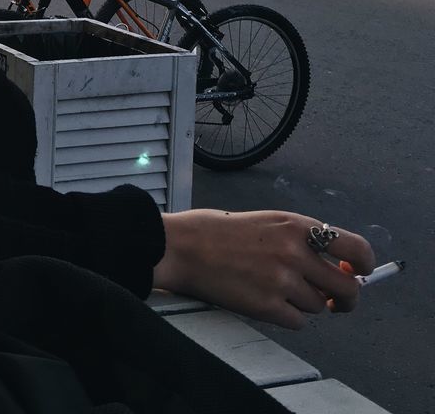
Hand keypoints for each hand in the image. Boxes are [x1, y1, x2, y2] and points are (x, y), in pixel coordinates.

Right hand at [153, 210, 376, 329]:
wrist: (178, 247)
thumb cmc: (214, 230)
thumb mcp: (265, 221)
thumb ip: (298, 239)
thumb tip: (332, 264)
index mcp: (296, 226)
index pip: (356, 248)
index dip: (364, 266)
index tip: (356, 273)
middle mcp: (295, 253)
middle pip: (347, 289)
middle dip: (344, 299)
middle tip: (333, 301)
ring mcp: (282, 281)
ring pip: (318, 307)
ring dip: (304, 303)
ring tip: (274, 290)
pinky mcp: (266, 306)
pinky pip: (298, 322)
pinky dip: (287, 316)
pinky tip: (265, 302)